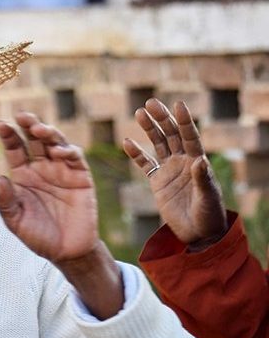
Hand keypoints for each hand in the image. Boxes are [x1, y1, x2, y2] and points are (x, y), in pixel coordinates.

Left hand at [0, 112, 97, 263]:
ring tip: (38, 129)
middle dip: (28, 125)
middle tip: (21, 116)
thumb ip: (5, 202)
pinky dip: (68, 151)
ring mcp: (62, 170)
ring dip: (48, 133)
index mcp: (23, 175)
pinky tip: (58, 152)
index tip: (0, 124)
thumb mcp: (15, 221)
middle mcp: (42, 168)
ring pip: (55, 143)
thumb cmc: (38, 236)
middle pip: (34, 140)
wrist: (66, 252)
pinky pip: (75, 158)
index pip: (14, 149)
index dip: (8, 136)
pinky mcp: (81, 177)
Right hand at [123, 99, 226, 248]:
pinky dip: (136, 153)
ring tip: (139, 113)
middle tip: (151, 103)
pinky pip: (145, 164)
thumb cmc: (209, 215)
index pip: (190, 136)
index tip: (178, 105)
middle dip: (162, 119)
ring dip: (149, 129)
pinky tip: (127, 142)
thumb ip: (202, 178)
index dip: (184, 121)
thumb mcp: (208, 197)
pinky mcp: (157, 181)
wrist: (197, 233)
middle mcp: (183, 161)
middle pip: (171, 134)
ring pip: (157, 144)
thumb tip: (200, 160)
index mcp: (197, 162)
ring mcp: (169, 170)